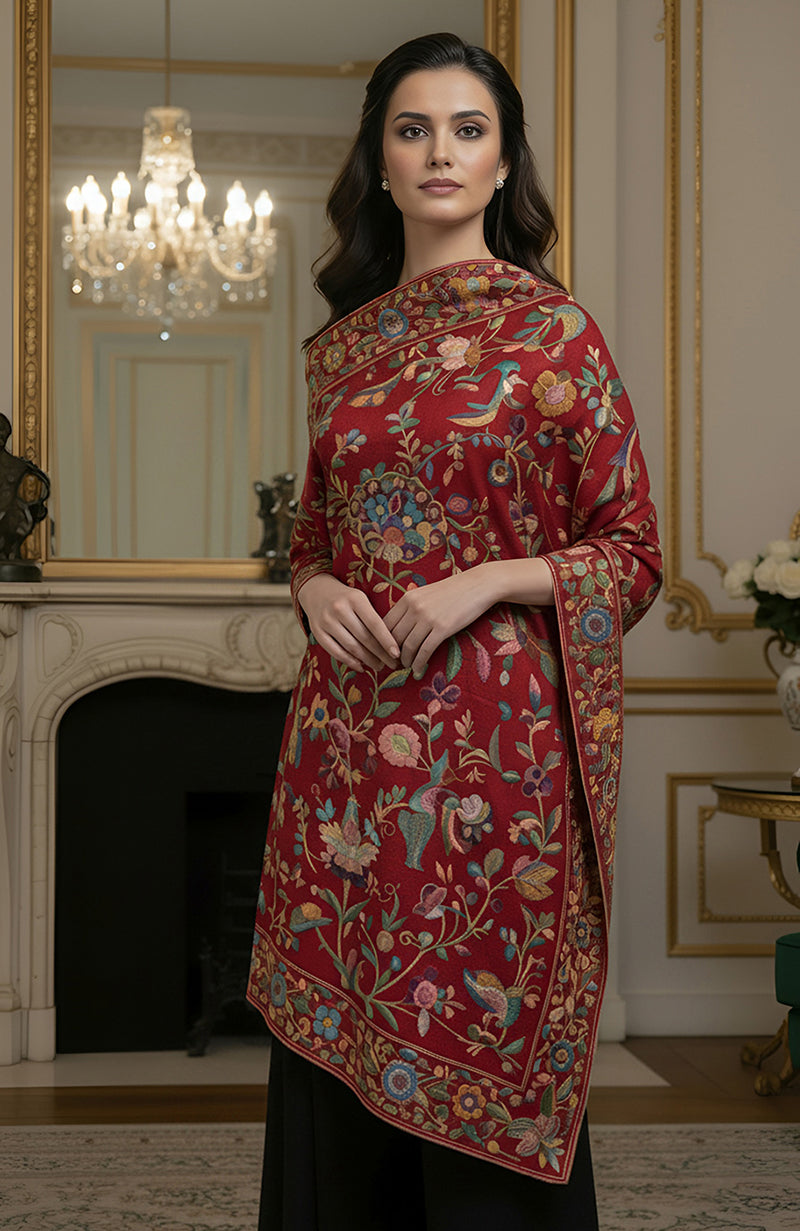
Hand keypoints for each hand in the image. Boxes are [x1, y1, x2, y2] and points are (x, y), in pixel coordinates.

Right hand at [297, 573, 399, 672]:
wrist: (316, 590)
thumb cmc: (347, 598)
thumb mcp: (361, 599)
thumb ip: (374, 616)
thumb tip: (392, 643)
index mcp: (355, 599)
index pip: (375, 624)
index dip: (387, 641)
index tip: (397, 654)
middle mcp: (339, 609)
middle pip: (364, 638)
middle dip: (381, 654)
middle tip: (393, 665)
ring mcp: (326, 621)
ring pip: (351, 647)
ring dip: (368, 660)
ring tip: (379, 667)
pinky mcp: (317, 631)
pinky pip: (336, 652)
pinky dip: (350, 662)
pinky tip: (361, 667)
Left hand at [383, 559, 555, 677]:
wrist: (478, 585)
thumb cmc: (452, 591)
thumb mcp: (426, 594)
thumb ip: (410, 607)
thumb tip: (397, 628)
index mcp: (407, 598)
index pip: (385, 624)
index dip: (381, 642)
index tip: (383, 652)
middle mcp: (414, 608)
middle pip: (394, 637)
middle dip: (390, 654)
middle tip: (391, 664)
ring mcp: (428, 618)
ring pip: (408, 646)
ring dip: (405, 660)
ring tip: (405, 667)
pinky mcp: (443, 628)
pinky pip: (425, 650)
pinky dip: (419, 663)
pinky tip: (417, 670)